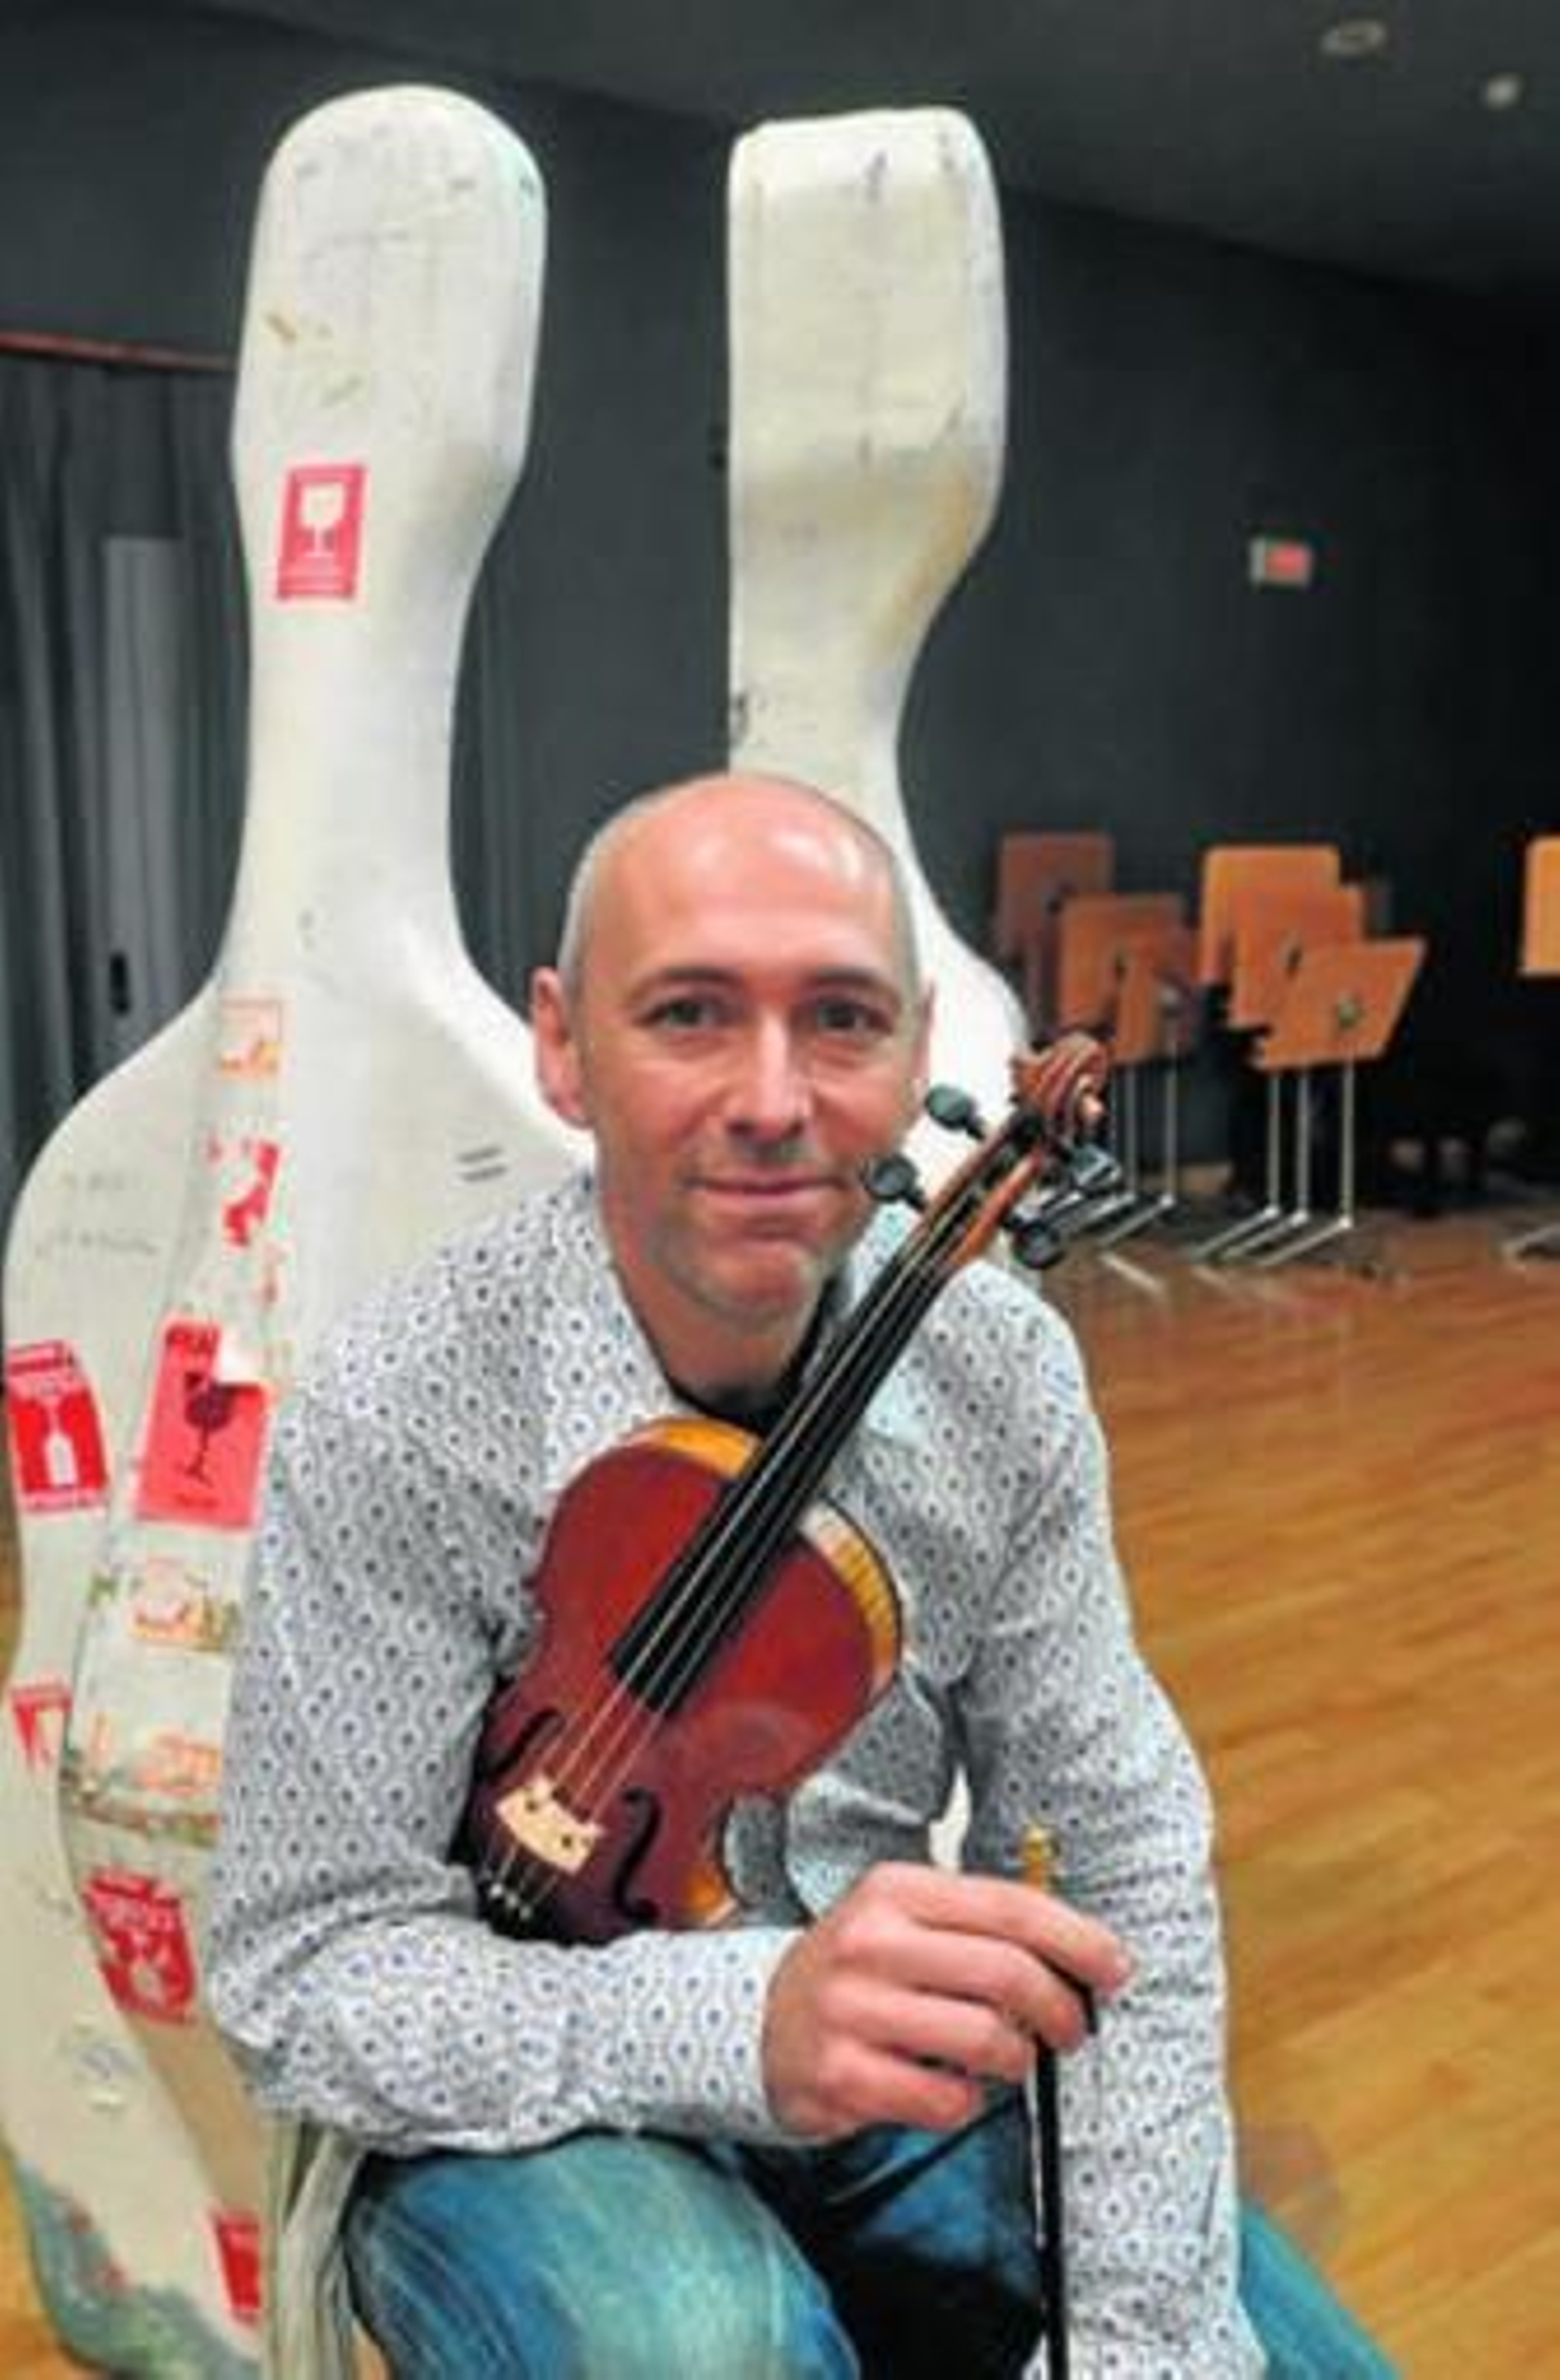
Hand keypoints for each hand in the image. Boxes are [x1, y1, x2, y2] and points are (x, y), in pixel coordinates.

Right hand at [762, 1860, 1130, 2139]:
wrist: (760, 2019)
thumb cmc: (857, 1970)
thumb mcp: (904, 1919)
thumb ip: (980, 1927)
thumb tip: (1079, 1955)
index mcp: (896, 1890)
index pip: (1010, 1907)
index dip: (1076, 1939)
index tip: (1114, 1967)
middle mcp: (870, 1942)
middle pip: (1007, 1973)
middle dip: (1061, 2009)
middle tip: (1072, 2029)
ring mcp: (851, 2009)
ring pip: (984, 2040)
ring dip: (1018, 2060)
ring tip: (1011, 2059)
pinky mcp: (842, 2076)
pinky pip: (944, 2101)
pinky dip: (966, 2102)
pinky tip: (951, 2088)